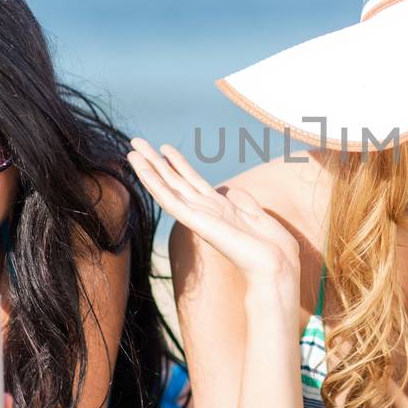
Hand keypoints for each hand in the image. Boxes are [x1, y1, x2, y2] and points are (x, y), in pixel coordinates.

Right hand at [127, 140, 300, 315]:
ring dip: (148, 169)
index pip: (192, 182)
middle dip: (155, 162)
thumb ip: (242, 201)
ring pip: (167, 188)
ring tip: (132, 151)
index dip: (178, 164)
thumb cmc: (272, 247)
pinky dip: (155, 185)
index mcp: (218, 208)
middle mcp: (205, 211)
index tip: (165, 148)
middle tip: (136, 142)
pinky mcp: (196, 223)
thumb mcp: (257, 215)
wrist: (276, 266)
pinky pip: (170, 201)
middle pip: (174, 181)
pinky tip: (143, 170)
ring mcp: (199, 216)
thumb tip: (231, 190)